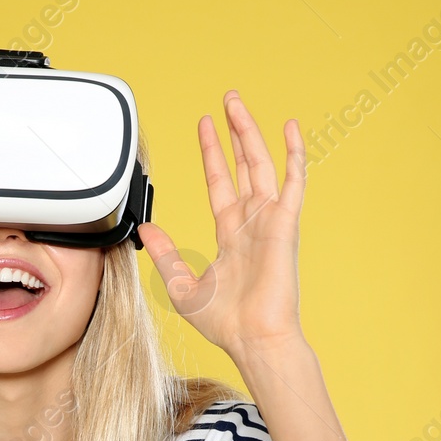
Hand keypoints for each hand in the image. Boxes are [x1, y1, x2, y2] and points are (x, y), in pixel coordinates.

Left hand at [137, 90, 306, 352]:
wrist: (253, 339)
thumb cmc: (225, 323)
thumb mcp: (182, 286)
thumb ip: (166, 255)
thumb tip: (146, 229)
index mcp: (231, 235)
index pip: (220, 183)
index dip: (212, 155)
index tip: (205, 126)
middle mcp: (252, 223)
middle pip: (242, 166)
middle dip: (233, 133)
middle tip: (227, 101)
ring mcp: (270, 221)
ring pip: (261, 165)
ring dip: (250, 133)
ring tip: (237, 104)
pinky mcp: (285, 225)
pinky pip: (293, 182)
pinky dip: (294, 154)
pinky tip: (291, 128)